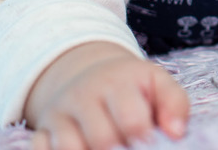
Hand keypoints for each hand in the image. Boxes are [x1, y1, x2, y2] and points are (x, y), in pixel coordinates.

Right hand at [25, 42, 188, 149]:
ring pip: (68, 148)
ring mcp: (59, 113)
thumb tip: (176, 133)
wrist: (91, 75)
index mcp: (118, 82)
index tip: (151, 145)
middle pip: (102, 139)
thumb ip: (175, 103)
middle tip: (130, 149)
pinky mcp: (41, 130)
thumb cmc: (132, 87)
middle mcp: (84, 94)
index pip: (131, 119)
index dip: (144, 140)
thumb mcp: (157, 83)